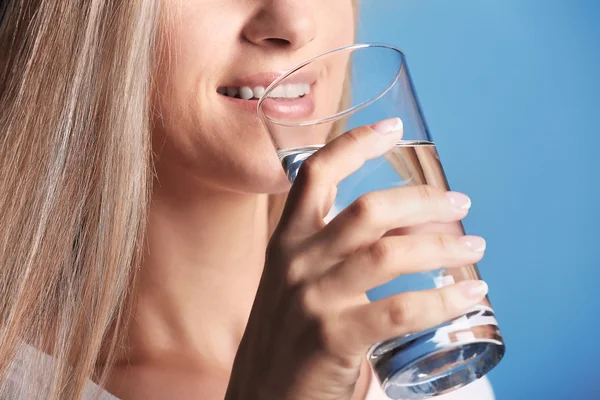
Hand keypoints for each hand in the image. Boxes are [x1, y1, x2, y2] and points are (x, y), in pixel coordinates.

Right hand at [225, 118, 487, 399]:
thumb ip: (331, 256)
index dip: (355, 143)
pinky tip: (468, 296)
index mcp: (285, 242)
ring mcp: (312, 299)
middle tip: (459, 203)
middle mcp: (296, 261)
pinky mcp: (332, 337)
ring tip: (474, 247)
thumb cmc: (287, 338)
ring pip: (390, 254)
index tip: (394, 128)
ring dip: (442, 246)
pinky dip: (442, 300)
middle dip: (422, 200)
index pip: (316, 174)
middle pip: (368, 209)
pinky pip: (399, 310)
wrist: (262, 397)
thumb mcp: (297, 284)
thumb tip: (400, 236)